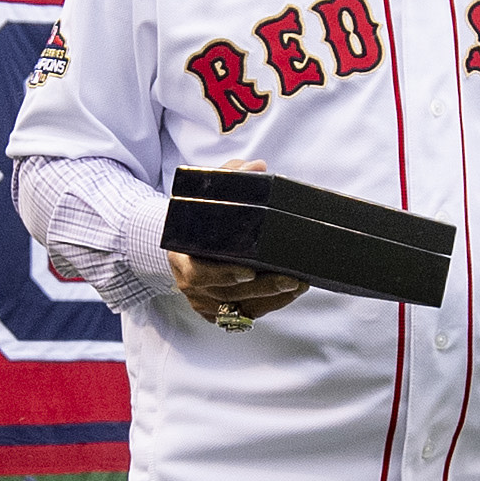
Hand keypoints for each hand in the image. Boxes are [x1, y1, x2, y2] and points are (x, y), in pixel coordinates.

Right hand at [164, 157, 307, 324]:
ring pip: (239, 307)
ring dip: (271, 298)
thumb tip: (257, 166)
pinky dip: (268, 305)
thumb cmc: (198, 220)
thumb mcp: (208, 195)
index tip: (249, 270)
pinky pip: (244, 314)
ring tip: (299, 283)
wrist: (181, 246)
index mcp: (181, 256)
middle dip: (262, 288)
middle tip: (291, 278)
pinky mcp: (216, 312)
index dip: (224, 274)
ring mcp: (203, 301)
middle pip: (227, 293)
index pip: (199, 273)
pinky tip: (288, 293)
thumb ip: (229, 177)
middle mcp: (189, 284)